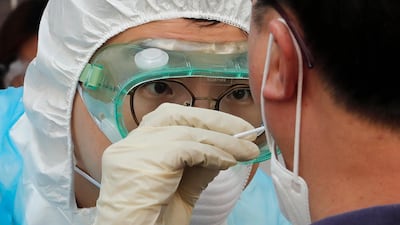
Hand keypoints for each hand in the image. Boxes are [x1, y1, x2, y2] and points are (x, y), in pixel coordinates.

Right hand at [94, 103, 258, 224]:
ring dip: (223, 141)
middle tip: (246, 131)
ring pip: (186, 132)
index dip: (204, 119)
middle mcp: (130, 144)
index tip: (234, 129)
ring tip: (246, 151)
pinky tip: (228, 162)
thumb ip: (198, 165)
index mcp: (135, 146)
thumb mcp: (182, 188)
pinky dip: (212, 153)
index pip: (171, 119)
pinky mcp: (145, 163)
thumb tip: (226, 149)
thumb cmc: (153, 221)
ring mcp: (133, 151)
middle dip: (214, 120)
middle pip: (175, 115)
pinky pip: (187, 149)